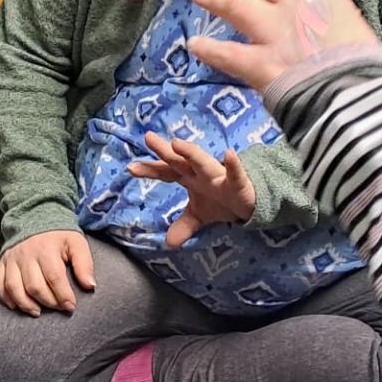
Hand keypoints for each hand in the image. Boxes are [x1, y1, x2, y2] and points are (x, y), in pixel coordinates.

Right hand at [0, 229, 94, 315]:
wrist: (35, 219)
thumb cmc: (58, 236)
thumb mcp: (77, 243)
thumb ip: (85, 264)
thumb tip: (90, 286)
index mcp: (46, 249)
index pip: (55, 278)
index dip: (63, 296)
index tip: (71, 306)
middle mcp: (26, 254)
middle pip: (34, 286)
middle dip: (48, 302)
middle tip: (58, 307)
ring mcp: (12, 259)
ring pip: (15, 287)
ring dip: (26, 304)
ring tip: (38, 312)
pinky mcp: (3, 262)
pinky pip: (0, 283)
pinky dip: (7, 298)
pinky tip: (16, 306)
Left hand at [127, 133, 256, 247]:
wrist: (250, 201)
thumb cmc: (221, 200)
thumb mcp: (199, 216)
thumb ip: (183, 226)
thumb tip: (168, 243)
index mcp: (189, 177)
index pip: (166, 171)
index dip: (150, 169)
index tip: (131, 168)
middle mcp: (201, 173)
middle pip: (179, 161)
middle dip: (165, 151)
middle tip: (149, 138)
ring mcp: (218, 175)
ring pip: (203, 162)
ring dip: (191, 153)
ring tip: (177, 144)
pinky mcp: (237, 182)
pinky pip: (235, 173)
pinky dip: (233, 165)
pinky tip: (229, 154)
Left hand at [186, 0, 378, 90]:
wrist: (356, 95)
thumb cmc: (368, 66)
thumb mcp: (358, 32)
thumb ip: (337, 21)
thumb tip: (331, 23)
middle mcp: (295, 6)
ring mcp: (275, 32)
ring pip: (238, 6)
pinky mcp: (261, 62)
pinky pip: (229, 54)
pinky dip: (211, 50)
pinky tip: (195, 44)